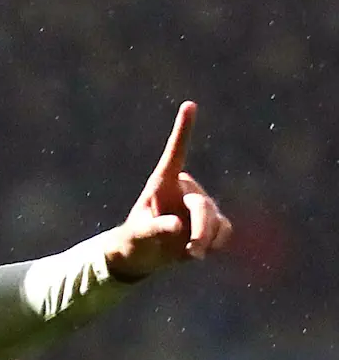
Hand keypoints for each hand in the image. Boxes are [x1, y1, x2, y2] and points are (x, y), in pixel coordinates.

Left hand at [104, 101, 231, 280]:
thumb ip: (154, 230)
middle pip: (202, 206)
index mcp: (162, 184)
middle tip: (194, 252)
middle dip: (201, 230)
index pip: (175, 153)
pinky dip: (216, 243)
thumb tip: (176, 226)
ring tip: (189, 254)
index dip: (183, 130)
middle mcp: (184, 189)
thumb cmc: (134, 241)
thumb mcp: (138, 237)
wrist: (144, 255)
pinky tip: (198, 251)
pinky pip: (224, 230)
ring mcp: (200, 204)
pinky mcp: (213, 220)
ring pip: (217, 220)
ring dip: (207, 240)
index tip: (189, 104)